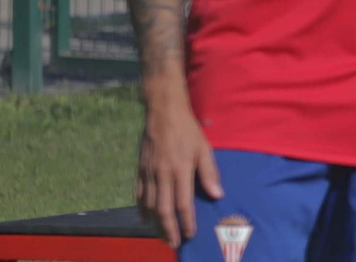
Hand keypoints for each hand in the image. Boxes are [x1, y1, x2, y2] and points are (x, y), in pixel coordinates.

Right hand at [136, 99, 221, 247]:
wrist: (163, 112)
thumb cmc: (188, 130)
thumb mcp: (204, 148)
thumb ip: (210, 173)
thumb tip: (217, 195)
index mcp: (181, 170)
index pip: (183, 203)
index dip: (187, 222)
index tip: (190, 235)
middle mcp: (162, 174)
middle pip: (163, 209)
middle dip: (168, 229)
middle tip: (173, 243)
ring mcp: (148, 172)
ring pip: (148, 204)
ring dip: (155, 222)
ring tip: (162, 234)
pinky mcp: (139, 168)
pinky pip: (138, 193)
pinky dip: (141, 208)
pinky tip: (145, 217)